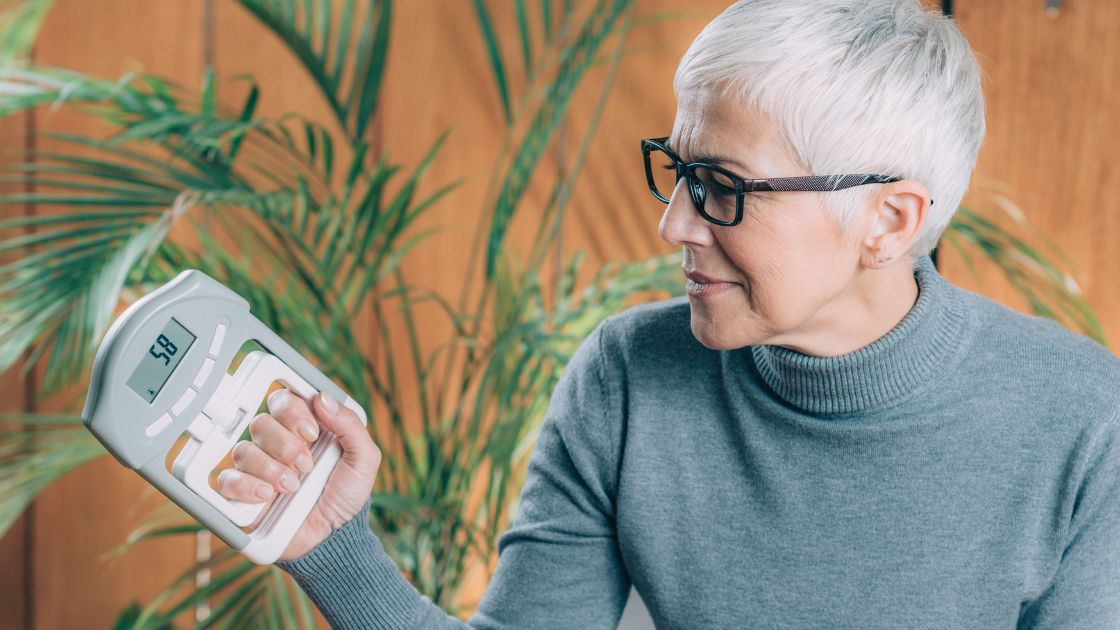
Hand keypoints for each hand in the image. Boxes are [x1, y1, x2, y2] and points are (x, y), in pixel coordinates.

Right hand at [216, 388, 380, 560]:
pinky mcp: (241, 495)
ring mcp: (257, 469)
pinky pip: (227, 480)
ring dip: (271, 469)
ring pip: (243, 451)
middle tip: (306, 466)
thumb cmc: (347, 496)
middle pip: (260, 423)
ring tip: (293, 487)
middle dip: (286, 445)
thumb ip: (349, 425)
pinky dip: (247, 485)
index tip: (311, 432)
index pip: (282, 400)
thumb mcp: (363, 459)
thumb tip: (322, 398)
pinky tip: (268, 495)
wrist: (333, 537)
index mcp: (302, 429)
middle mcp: (276, 444)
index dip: (292, 411)